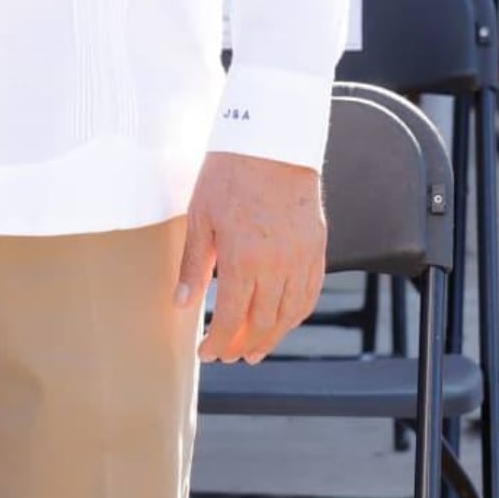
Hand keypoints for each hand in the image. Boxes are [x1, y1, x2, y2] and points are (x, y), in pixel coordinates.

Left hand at [179, 152, 328, 363]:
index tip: (206, 353)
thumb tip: (181, 304)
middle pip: (264, 323)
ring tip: (255, 350)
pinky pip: (311, 291)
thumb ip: (194, 266)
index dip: (219, 343)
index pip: (233, 319)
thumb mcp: (201, 218)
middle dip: (243, 346)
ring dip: (272, 337)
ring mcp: (302, 256)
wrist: (273, 140)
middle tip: (227, 357)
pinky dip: (297, 313)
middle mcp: (278, 264)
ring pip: (291, 313)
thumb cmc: (230, 174)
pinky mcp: (317, 245)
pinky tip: (283, 320)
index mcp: (244, 259)